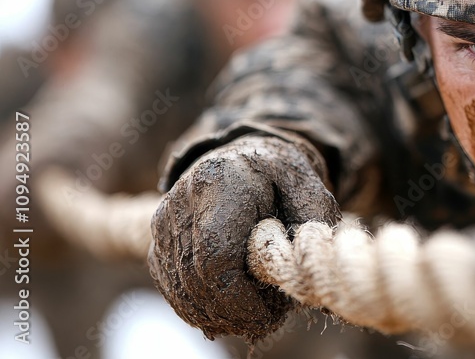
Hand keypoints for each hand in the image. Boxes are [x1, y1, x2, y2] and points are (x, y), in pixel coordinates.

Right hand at [148, 134, 339, 340]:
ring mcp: (165, 220)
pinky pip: (171, 285)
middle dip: (233, 311)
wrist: (241, 153)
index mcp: (223, 182)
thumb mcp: (307, 185)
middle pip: (197, 277)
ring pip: (181, 287)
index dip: (239, 296)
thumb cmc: (280, 174)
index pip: (217, 255)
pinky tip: (228, 314)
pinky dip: (198, 308)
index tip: (270, 314)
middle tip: (268, 322)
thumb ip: (313, 220)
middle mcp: (184, 200)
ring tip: (253, 319)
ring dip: (217, 315)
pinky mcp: (158, 237)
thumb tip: (310, 264)